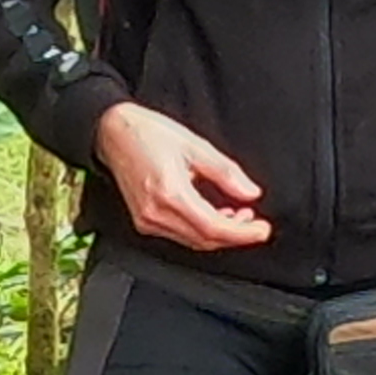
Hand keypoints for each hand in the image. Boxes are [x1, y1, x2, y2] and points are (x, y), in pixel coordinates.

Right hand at [93, 101, 269, 250]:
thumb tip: (250, 192)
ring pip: (193, 241)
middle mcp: (155, 214)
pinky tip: (215, 216)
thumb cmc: (148, 133)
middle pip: (205, 239)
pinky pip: (180, 235)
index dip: (242, 233)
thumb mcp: (195, 146)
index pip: (214, 227)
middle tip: (256, 224)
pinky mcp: (144, 221)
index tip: (263, 230)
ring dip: (219, 235)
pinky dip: (202, 231)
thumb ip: (226, 172)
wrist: (112, 133)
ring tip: (239, 217)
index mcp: (169, 193)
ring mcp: (147, 221)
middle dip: (234, 236)